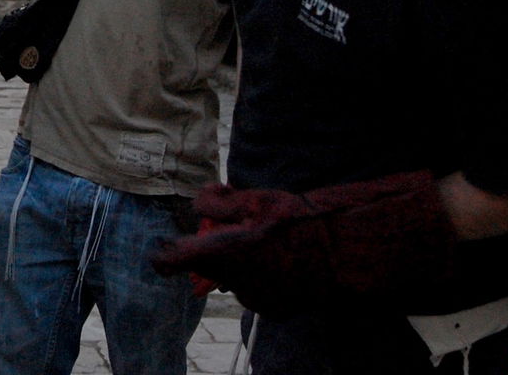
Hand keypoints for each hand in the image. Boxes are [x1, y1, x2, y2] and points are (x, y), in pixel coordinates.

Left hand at [152, 171, 457, 316]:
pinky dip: (262, 275)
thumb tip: (200, 198)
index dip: (163, 255)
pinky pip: (255, 289)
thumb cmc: (299, 221)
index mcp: (223, 254)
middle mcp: (234, 282)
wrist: (345, 254)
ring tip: (270, 241)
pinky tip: (285, 259)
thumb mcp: (256, 198)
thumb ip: (218, 200)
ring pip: (233, 277)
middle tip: (239, 225)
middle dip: (216, 248)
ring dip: (241, 261)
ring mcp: (255, 299)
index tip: (163, 249)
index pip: (170, 261)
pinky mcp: (273, 310)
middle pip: (208, 266)